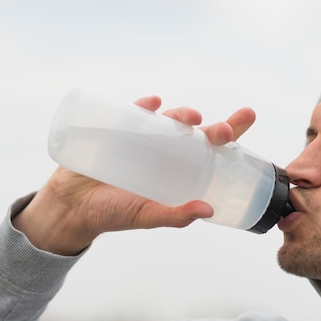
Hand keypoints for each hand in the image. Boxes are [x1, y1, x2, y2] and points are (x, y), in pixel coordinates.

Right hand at [12, 96, 255, 254]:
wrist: (72, 208)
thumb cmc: (114, 213)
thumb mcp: (147, 216)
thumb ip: (175, 215)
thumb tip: (208, 210)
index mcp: (177, 171)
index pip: (209, 150)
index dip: (229, 132)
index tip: (248, 117)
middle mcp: (164, 152)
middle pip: (194, 133)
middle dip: (213, 127)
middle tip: (225, 130)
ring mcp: (141, 140)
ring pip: (167, 121)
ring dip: (181, 115)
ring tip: (191, 118)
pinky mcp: (115, 131)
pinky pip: (131, 113)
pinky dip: (143, 106)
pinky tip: (152, 104)